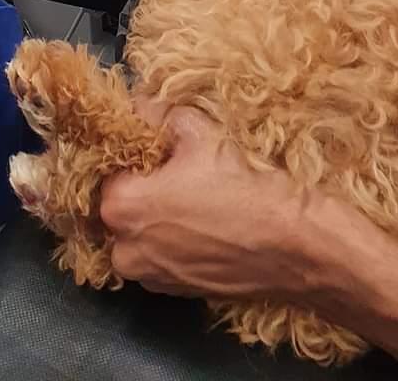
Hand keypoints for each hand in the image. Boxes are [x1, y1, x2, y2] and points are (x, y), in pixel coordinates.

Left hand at [100, 106, 304, 299]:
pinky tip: (202, 226)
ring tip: (193, 199)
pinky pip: (158, 257)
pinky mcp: (171, 292)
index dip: (135, 155)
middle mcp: (123, 248)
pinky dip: (171, 242)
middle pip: (121, 205)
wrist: (287, 245)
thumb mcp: (197, 132)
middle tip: (178, 172)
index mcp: (121, 206)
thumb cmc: (239, 187)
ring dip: (156, 217)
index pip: (110, 169)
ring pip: (139, 233)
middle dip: (143, 187)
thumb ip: (159, 113)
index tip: (158, 150)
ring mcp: (147, 276)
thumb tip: (140, 104)